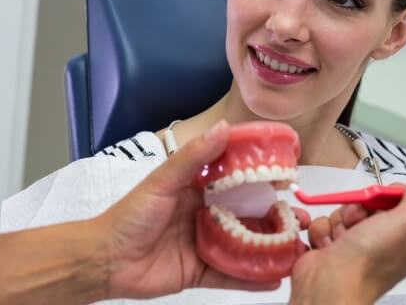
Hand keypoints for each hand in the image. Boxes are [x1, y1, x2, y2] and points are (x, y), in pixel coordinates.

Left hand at [95, 121, 280, 299]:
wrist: (106, 259)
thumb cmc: (129, 215)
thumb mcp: (162, 181)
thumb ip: (194, 157)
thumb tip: (223, 128)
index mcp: (197, 189)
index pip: (236, 178)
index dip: (261, 174)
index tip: (288, 169)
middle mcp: (205, 214)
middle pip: (247, 214)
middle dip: (274, 215)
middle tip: (299, 216)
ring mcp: (205, 244)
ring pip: (244, 245)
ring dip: (269, 247)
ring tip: (296, 247)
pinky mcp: (201, 271)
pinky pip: (231, 275)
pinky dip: (252, 278)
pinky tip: (275, 278)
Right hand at [289, 169, 405, 303]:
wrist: (328, 284)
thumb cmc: (369, 264)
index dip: (395, 194)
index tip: (388, 198)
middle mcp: (388, 241)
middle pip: (375, 201)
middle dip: (363, 206)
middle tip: (362, 219)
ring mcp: (360, 242)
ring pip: (348, 209)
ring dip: (342, 218)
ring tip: (344, 237)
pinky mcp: (336, 243)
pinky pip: (328, 220)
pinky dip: (325, 229)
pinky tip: (330, 244)